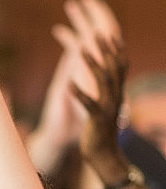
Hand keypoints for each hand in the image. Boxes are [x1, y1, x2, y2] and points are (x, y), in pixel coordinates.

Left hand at [72, 34, 128, 169]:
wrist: (103, 156)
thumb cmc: (101, 132)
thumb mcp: (107, 109)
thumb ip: (109, 93)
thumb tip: (111, 80)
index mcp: (117, 94)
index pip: (120, 66)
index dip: (117, 49)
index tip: (110, 32)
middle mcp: (116, 97)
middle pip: (113, 67)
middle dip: (105, 49)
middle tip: (96, 32)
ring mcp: (108, 108)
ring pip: (103, 80)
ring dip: (92, 63)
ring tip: (81, 48)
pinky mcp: (97, 120)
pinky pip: (88, 104)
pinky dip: (78, 93)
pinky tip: (68, 84)